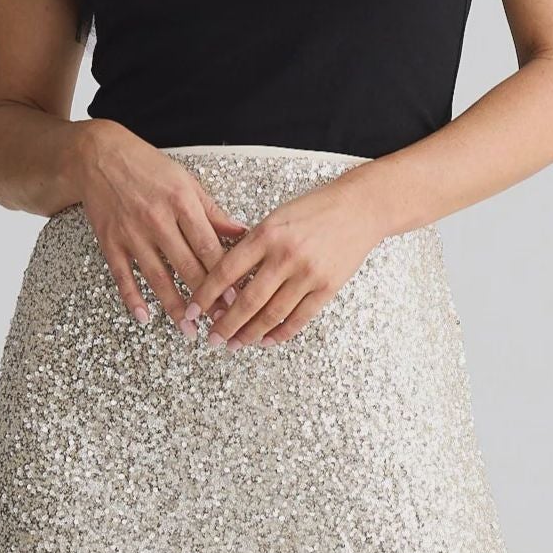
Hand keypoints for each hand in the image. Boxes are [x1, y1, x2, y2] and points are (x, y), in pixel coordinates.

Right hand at [73, 121, 248, 332]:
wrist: (98, 156)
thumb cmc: (147, 167)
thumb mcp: (186, 181)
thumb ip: (212, 211)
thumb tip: (241, 232)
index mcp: (182, 203)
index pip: (208, 247)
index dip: (225, 276)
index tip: (239, 298)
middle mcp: (157, 220)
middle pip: (187, 267)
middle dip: (207, 299)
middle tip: (221, 322)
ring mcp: (132, 233)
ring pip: (158, 278)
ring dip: (175, 307)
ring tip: (189, 330)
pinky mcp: (110, 241)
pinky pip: (123, 276)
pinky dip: (133, 298)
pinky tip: (145, 317)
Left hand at [195, 176, 386, 347]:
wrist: (359, 209)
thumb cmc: (316, 210)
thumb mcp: (276, 217)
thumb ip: (253, 243)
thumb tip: (227, 276)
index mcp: (267, 234)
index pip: (226, 271)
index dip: (205, 295)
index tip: (193, 310)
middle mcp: (285, 256)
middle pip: (247, 300)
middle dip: (225, 325)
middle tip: (212, 338)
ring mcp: (308, 274)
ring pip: (271, 314)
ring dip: (250, 334)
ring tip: (235, 343)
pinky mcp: (327, 288)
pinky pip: (299, 318)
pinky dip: (280, 333)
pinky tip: (266, 340)